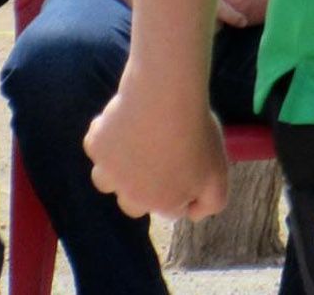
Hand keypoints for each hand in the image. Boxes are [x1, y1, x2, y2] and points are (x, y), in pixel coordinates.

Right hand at [85, 76, 229, 222]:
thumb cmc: (196, 137)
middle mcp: (127, 194)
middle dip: (142, 184)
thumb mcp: (218, 175)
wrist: (166, 100)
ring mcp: (108, 170)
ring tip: (136, 141)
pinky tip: (125, 119)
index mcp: (158, 203)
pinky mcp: (95, 146)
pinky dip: (107, 133)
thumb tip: (192, 214)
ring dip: (118, 165)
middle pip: (130, 199)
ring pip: (106, 177)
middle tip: (159, 154)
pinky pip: (98, 143)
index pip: (166, 207)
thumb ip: (210, 203)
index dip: (177, 186)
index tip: (185, 162)